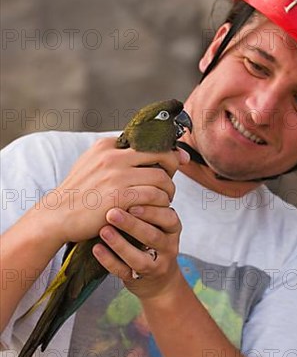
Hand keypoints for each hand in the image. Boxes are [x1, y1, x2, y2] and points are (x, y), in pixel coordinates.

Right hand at [35, 137, 188, 245]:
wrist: (58, 216)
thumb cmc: (79, 194)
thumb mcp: (91, 164)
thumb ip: (114, 156)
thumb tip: (144, 151)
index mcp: (107, 145)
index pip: (149, 141)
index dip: (167, 151)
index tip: (179, 160)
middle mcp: (113, 156)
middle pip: (161, 154)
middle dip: (173, 168)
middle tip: (169, 184)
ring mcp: (117, 176)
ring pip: (161, 177)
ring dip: (168, 191)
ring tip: (164, 200)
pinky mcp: (121, 197)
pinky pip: (155, 196)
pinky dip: (161, 203)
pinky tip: (157, 210)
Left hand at [92, 203, 182, 300]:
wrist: (156, 276)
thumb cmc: (148, 236)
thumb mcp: (155, 217)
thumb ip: (146, 195)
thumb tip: (134, 163)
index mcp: (171, 226)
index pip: (167, 215)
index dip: (151, 207)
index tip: (132, 194)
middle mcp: (167, 245)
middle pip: (153, 235)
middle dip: (133, 224)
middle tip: (112, 213)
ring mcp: (155, 265)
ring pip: (140, 257)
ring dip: (120, 244)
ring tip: (103, 230)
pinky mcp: (140, 279)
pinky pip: (124, 271)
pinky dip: (110, 261)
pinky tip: (96, 249)